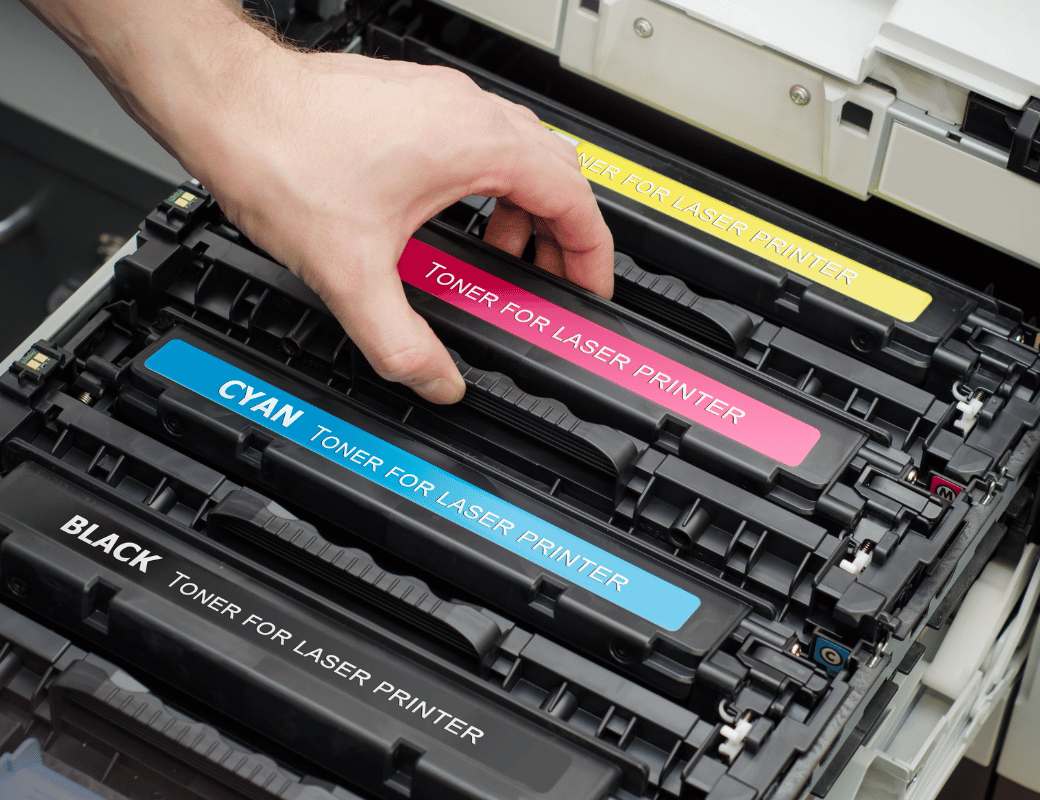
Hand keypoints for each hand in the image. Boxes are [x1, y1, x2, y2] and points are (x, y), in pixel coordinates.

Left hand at [183, 47, 612, 403]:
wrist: (227, 102)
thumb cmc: (282, 153)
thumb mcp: (351, 272)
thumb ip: (401, 342)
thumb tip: (435, 381)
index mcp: (478, 145)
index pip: (574, 199)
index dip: (592, 254)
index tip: (587, 288)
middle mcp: (468, 111)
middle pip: (557, 171)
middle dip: (560, 234)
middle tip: (548, 279)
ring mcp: (442, 99)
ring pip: (519, 150)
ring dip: (522, 207)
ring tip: (500, 254)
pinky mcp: (414, 100)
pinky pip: (478, 139)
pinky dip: (486, 184)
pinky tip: (450, 219)